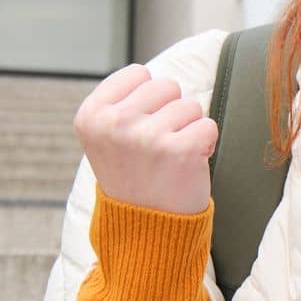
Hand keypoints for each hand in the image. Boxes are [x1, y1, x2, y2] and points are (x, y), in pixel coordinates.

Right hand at [72, 64, 218, 215]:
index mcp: (92, 114)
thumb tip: (149, 75)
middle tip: (157, 147)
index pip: (138, 73)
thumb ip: (121, 102)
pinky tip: (188, 164)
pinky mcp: (181, 150)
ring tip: (170, 157)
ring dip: (188, 129)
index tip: (138, 128)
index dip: (148, 100)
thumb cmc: (132, 175)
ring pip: (190, 105)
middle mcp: (115, 123)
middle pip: (167, 85)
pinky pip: (209, 125)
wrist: (145, 227)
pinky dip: (205, 143)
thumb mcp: (106, 136)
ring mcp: (148, 137)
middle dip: (170, 112)